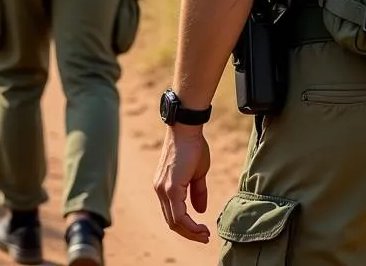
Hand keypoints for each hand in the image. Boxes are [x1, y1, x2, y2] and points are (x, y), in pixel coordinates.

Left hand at [154, 124, 210, 242]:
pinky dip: (190, 225)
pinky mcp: (170, 187)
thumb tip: (200, 211)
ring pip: (174, 221)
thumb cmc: (192, 146)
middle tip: (205, 237)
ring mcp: (163, 189)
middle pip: (172, 222)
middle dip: (189, 233)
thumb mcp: (197, 173)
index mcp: (164, 186)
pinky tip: (201, 228)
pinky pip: (179, 214)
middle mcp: (160, 190)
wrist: (187, 129)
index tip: (202, 231)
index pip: (172, 214)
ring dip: (190, 232)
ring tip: (205, 235)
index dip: (187, 226)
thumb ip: (197, 192)